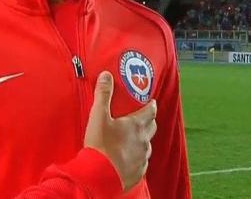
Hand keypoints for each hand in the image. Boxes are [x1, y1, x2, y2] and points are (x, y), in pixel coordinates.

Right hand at [84, 71, 156, 190]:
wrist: (98, 176)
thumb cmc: (100, 145)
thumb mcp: (98, 116)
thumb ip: (103, 95)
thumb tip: (107, 75)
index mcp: (136, 125)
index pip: (151, 111)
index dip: (152, 105)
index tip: (152, 102)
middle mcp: (143, 141)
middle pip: (152, 127)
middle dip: (149, 121)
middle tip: (142, 118)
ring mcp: (142, 158)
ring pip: (147, 146)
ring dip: (143, 140)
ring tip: (133, 139)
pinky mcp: (138, 172)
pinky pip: (142, 162)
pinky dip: (137, 157)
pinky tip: (130, 158)